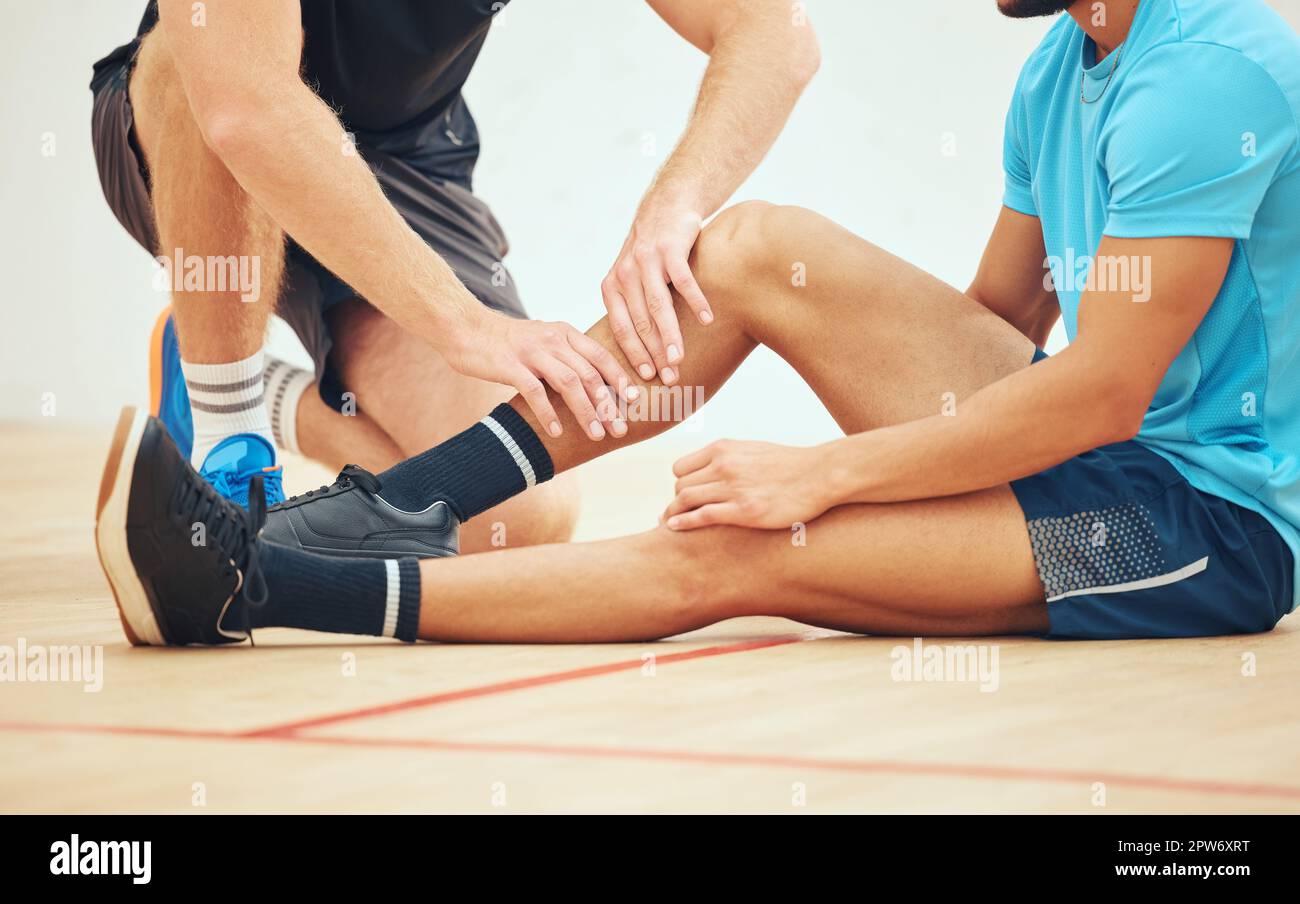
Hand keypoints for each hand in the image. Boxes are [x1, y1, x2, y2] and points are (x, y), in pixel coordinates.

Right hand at [445, 311, 635, 439]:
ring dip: (586, 411)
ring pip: (569, 383)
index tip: (635, 400)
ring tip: (596, 434)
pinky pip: (534, 392)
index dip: (620, 378)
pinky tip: (557, 432)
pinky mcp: (510, 365)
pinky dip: (549, 413)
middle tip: (620, 429)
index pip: (601, 355)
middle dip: (608, 404)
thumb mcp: (543, 341)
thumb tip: (593, 384)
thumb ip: (566, 357)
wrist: (465, 328)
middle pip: (590, 373)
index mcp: (565, 333)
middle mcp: (553, 340)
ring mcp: (532, 352)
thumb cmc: (507, 342)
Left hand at [601, 203, 712, 386]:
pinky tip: (707, 320)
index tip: (647, 378)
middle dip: (654, 354)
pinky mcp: (670, 248)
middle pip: (641, 323)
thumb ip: (631, 307)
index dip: (634, 355)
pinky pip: (684, 281)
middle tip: (669, 377)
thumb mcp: (631, 276)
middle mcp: (625, 273)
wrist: (666, 205)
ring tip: (680, 359)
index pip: (622, 329)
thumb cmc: (652, 251)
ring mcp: (646, 260)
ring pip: (659, 307)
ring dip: (671, 336)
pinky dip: (696, 302)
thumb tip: (639, 352)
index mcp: (612, 285)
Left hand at [662, 440, 834, 529]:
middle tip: (680, 516)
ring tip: (669, 525)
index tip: (686, 497)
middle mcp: (724, 465)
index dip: (680, 484)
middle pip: (680, 485)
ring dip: (673, 514)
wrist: (820, 474)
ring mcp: (734, 487)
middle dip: (677, 502)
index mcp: (724, 449)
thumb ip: (730, 458)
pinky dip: (683, 523)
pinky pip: (702, 515)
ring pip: (685, 499)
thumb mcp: (753, 450)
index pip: (681, 467)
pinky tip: (673, 529)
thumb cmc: (790, 465)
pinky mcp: (745, 510)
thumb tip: (714, 469)